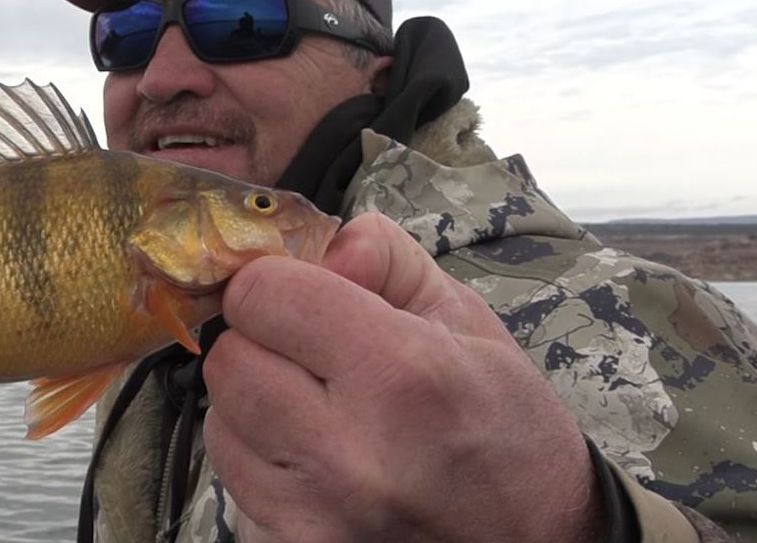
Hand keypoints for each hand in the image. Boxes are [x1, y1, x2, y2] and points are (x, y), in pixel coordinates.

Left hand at [203, 213, 604, 542]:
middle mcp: (348, 452)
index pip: (262, 295)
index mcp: (402, 375)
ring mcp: (313, 514)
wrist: (535, 541)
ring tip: (320, 411)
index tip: (302, 294)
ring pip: (220, 423)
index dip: (278, 283)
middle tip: (311, 355)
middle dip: (261, 342)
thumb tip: (322, 243)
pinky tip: (316, 460)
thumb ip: (386, 259)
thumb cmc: (505, 429)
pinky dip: (262, 462)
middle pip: (228, 360)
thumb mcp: (467, 319)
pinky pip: (235, 483)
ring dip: (256, 405)